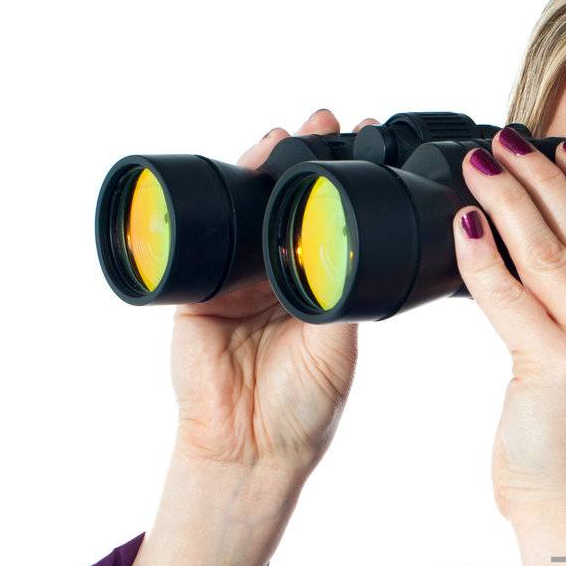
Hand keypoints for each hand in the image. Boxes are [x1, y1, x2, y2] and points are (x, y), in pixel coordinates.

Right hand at [168, 108, 378, 476]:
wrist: (250, 446)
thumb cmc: (304, 407)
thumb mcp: (336, 345)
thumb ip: (341, 293)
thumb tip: (351, 245)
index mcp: (318, 286)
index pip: (332, 219)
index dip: (347, 182)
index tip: (368, 141)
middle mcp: (277, 274)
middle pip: (286, 201)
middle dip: (305, 157)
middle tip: (329, 119)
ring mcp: (235, 277)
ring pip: (246, 208)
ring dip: (261, 166)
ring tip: (284, 133)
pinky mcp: (197, 287)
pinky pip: (202, 237)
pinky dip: (215, 202)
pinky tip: (233, 172)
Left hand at [452, 128, 565, 543]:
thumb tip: (548, 282)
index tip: (560, 148)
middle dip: (542, 176)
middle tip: (505, 140)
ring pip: (548, 250)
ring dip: (507, 199)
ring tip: (476, 165)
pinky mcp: (560, 367)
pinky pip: (510, 294)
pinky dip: (482, 255)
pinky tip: (462, 226)